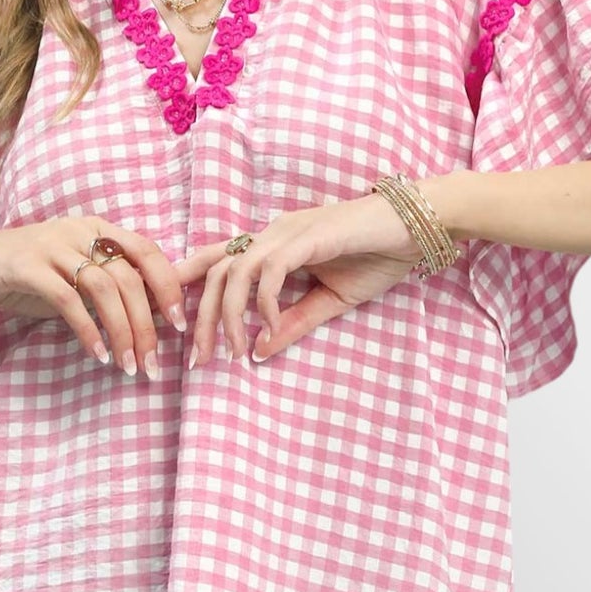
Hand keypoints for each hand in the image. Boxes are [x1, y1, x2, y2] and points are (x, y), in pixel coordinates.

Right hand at [0, 215, 187, 377]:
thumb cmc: (21, 276)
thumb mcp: (70, 278)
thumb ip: (105, 288)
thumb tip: (151, 317)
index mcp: (96, 228)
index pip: (147, 251)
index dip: (168, 287)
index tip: (179, 326)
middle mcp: (79, 230)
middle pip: (129, 277)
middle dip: (147, 325)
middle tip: (153, 364)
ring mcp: (52, 245)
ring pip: (104, 289)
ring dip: (122, 332)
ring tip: (128, 366)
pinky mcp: (26, 266)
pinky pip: (68, 300)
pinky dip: (88, 330)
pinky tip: (98, 355)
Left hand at [172, 192, 425, 365]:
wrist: (416, 230)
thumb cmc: (376, 257)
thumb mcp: (330, 301)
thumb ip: (293, 322)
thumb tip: (259, 352)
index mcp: (271, 245)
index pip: (215, 260)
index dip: (187, 285)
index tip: (174, 325)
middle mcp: (271, 233)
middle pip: (215, 272)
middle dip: (202, 319)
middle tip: (200, 361)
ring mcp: (286, 232)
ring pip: (235, 272)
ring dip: (229, 315)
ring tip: (233, 351)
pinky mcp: (306, 236)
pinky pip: (270, 271)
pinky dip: (265, 302)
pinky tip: (272, 327)